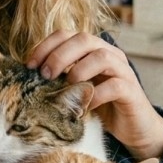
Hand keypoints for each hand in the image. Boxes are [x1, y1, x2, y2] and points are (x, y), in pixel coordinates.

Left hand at [27, 30, 162, 159]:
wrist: (133, 128)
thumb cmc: (100, 106)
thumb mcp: (75, 88)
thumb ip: (59, 76)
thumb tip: (28, 74)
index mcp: (92, 49)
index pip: (66, 34)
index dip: (46, 46)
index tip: (29, 65)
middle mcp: (109, 54)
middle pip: (84, 39)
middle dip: (60, 55)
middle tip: (44, 75)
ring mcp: (123, 70)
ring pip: (102, 57)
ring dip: (79, 70)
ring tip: (66, 87)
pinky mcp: (132, 91)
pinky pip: (115, 85)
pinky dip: (96, 95)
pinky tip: (83, 106)